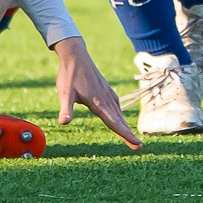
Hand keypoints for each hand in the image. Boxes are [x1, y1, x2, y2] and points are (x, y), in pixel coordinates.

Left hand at [53, 36, 142, 150]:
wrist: (75, 55)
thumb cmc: (69, 75)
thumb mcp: (64, 93)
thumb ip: (65, 109)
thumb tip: (63, 123)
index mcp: (98, 102)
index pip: (114, 123)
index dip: (126, 135)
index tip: (137, 145)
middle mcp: (106, 99)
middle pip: (120, 121)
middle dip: (128, 134)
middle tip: (139, 147)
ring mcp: (107, 93)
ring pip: (119, 113)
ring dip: (125, 126)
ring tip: (130, 137)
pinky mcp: (105, 89)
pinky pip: (116, 106)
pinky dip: (120, 115)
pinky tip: (119, 117)